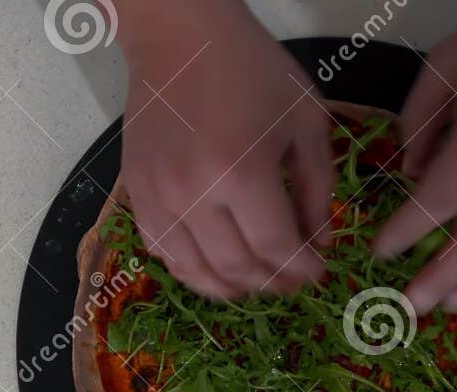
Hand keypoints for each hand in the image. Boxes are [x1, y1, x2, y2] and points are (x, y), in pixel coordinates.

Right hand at [114, 2, 333, 298]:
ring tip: (256, 284)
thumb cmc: (250, 69)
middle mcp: (195, 193)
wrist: (179, 37)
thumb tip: (320, 242)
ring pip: (195, 272)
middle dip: (273, 284)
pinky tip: (215, 268)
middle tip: (293, 282)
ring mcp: (159, 197)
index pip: (276, 249)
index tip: (319, 272)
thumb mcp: (304, 120)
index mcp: (243, 172)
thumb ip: (318, 188)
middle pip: (237, 268)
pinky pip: (162, 252)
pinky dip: (191, 271)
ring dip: (231, 288)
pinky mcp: (137, 193)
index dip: (302, 269)